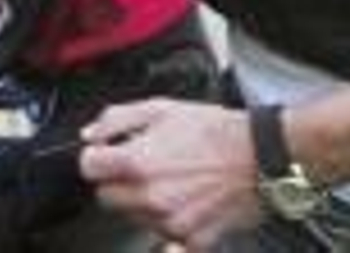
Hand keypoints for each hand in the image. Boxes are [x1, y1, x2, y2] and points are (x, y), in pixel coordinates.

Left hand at [79, 99, 264, 250]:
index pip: (88, 169)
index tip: (106, 154)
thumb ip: (116, 120)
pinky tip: (186, 199)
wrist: (261, 157)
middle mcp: (151, 198)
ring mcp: (172, 223)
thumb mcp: (160, 109)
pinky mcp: (193, 240)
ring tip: (170, 180)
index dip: (96, 157)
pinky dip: (170, 221)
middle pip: (106, 198)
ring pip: (134, 218)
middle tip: (140, 167)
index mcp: (137, 163)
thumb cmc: (215, 131)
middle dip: (116, 182)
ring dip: (142, 202)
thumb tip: (89, 135)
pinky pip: (166, 236)